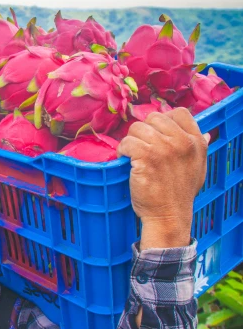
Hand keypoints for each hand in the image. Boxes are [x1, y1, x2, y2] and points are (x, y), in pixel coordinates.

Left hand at [117, 107, 208, 248]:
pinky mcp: (146, 157)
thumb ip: (199, 149)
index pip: (179, 113)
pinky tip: (124, 159)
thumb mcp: (198, 168)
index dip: (163, 120)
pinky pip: (127, 142)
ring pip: (137, 128)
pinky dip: (122, 149)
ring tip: (131, 154)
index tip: (154, 133)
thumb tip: (206, 134)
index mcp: (196, 142)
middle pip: (153, 118)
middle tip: (139, 146)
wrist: (168, 215)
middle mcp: (181, 142)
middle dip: (143, 130)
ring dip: (130, 140)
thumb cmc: (180, 194)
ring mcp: (163, 148)